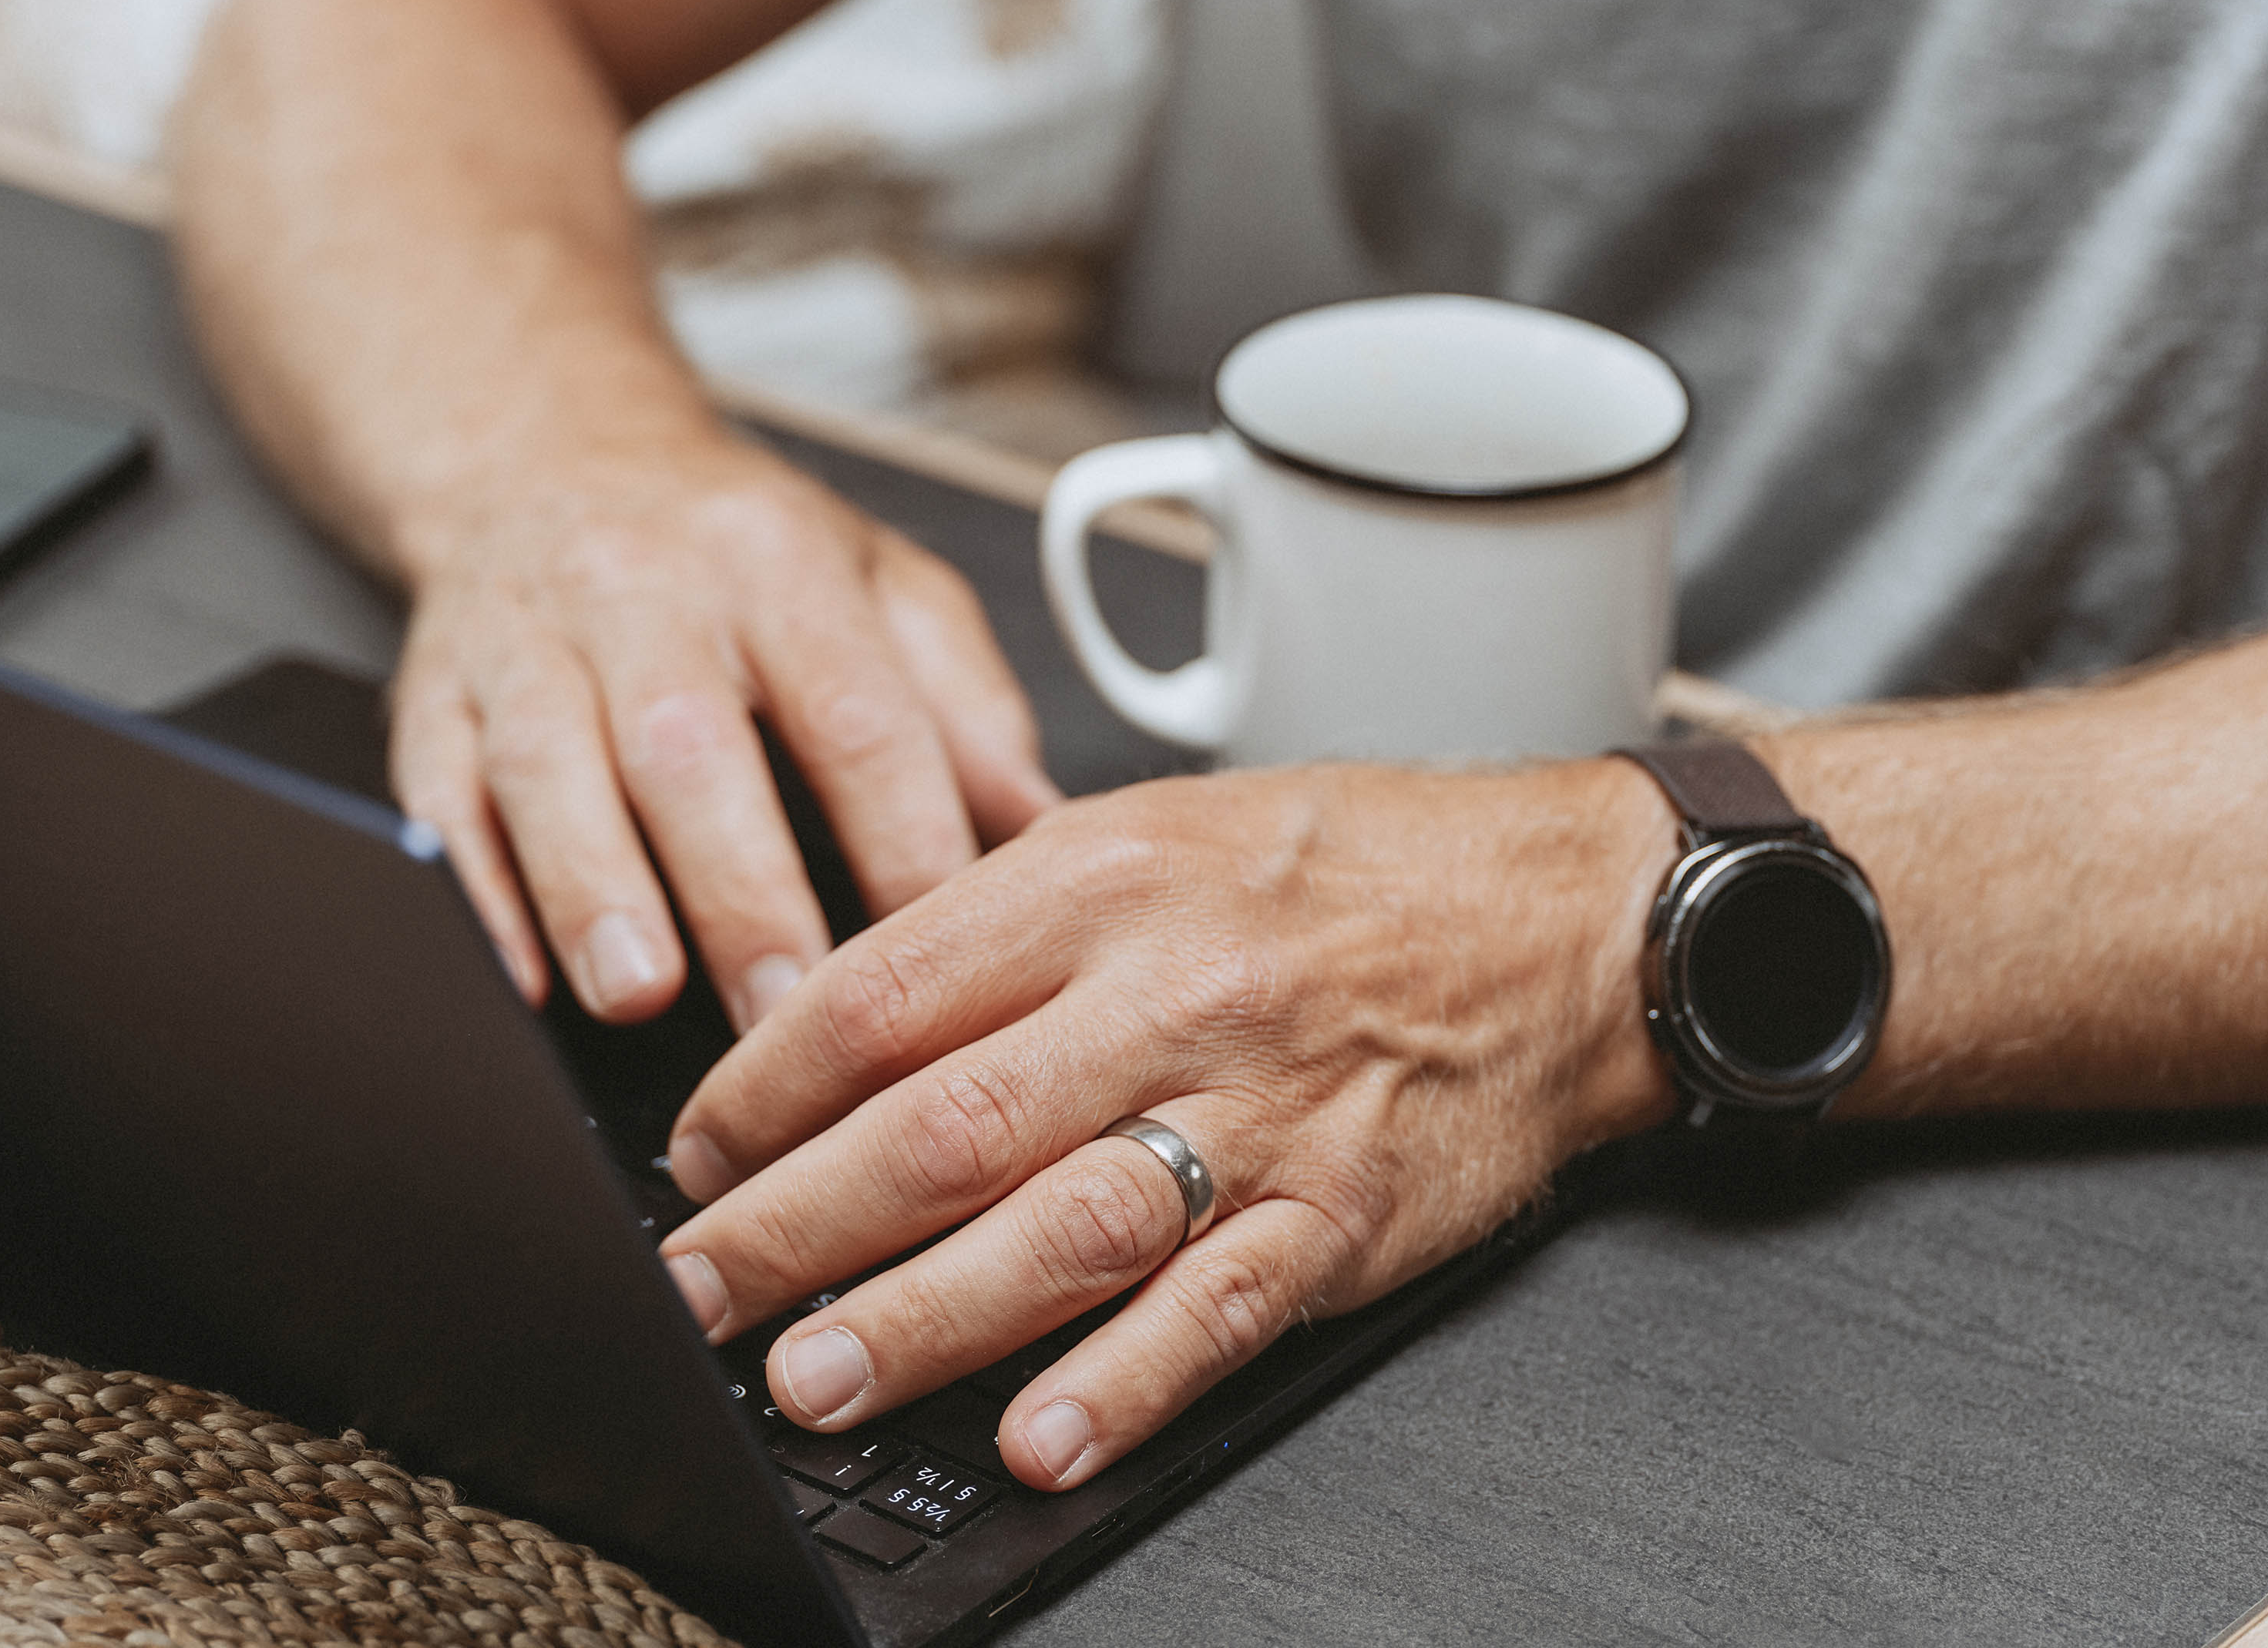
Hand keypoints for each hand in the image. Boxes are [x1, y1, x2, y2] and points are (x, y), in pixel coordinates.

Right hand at [387, 428, 1059, 1027]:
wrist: (549, 453)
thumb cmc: (733, 549)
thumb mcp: (882, 580)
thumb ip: (968, 703)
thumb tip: (1045, 836)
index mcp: (779, 564)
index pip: (854, 708)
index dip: (897, 834)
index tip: (934, 950)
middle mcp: (644, 591)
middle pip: (691, 745)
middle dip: (740, 891)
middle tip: (785, 1017)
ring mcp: (525, 641)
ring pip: (549, 765)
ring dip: (593, 889)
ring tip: (640, 995)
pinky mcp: (431, 693)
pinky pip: (440, 793)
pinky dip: (474, 890)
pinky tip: (514, 974)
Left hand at [653, 757, 1680, 1487]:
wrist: (1569, 914)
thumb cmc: (1348, 867)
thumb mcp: (1152, 829)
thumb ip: (1001, 921)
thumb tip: (838, 1019)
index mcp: (1099, 879)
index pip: (880, 996)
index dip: (761, 1090)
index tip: (698, 1155)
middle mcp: (1168, 993)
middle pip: (940, 1125)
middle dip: (792, 1224)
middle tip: (698, 1289)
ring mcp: (1260, 1112)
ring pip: (1057, 1226)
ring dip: (920, 1318)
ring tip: (812, 1376)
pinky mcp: (1344, 1213)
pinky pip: (1219, 1310)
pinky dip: (1125, 1383)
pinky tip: (1038, 1438)